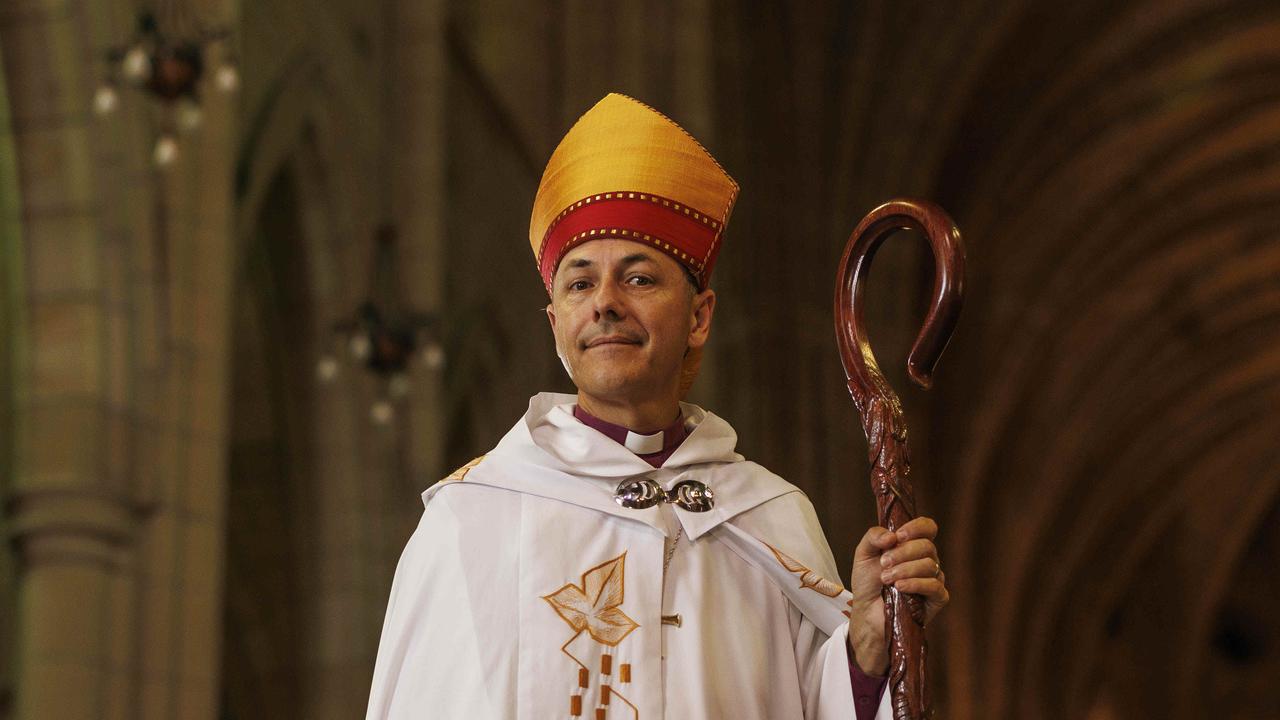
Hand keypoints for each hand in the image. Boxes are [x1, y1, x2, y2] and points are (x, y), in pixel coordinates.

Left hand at [846, 516, 948, 675]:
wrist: (867, 612)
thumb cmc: (868, 583)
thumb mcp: (863, 554)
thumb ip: (873, 536)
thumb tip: (892, 535)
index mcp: (912, 546)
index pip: (928, 528)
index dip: (917, 527)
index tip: (899, 536)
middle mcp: (926, 560)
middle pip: (927, 546)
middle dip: (903, 552)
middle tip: (884, 563)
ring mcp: (933, 579)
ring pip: (930, 565)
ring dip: (905, 570)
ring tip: (886, 579)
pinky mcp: (937, 599)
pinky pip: (935, 586)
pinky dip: (916, 584)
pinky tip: (900, 588)